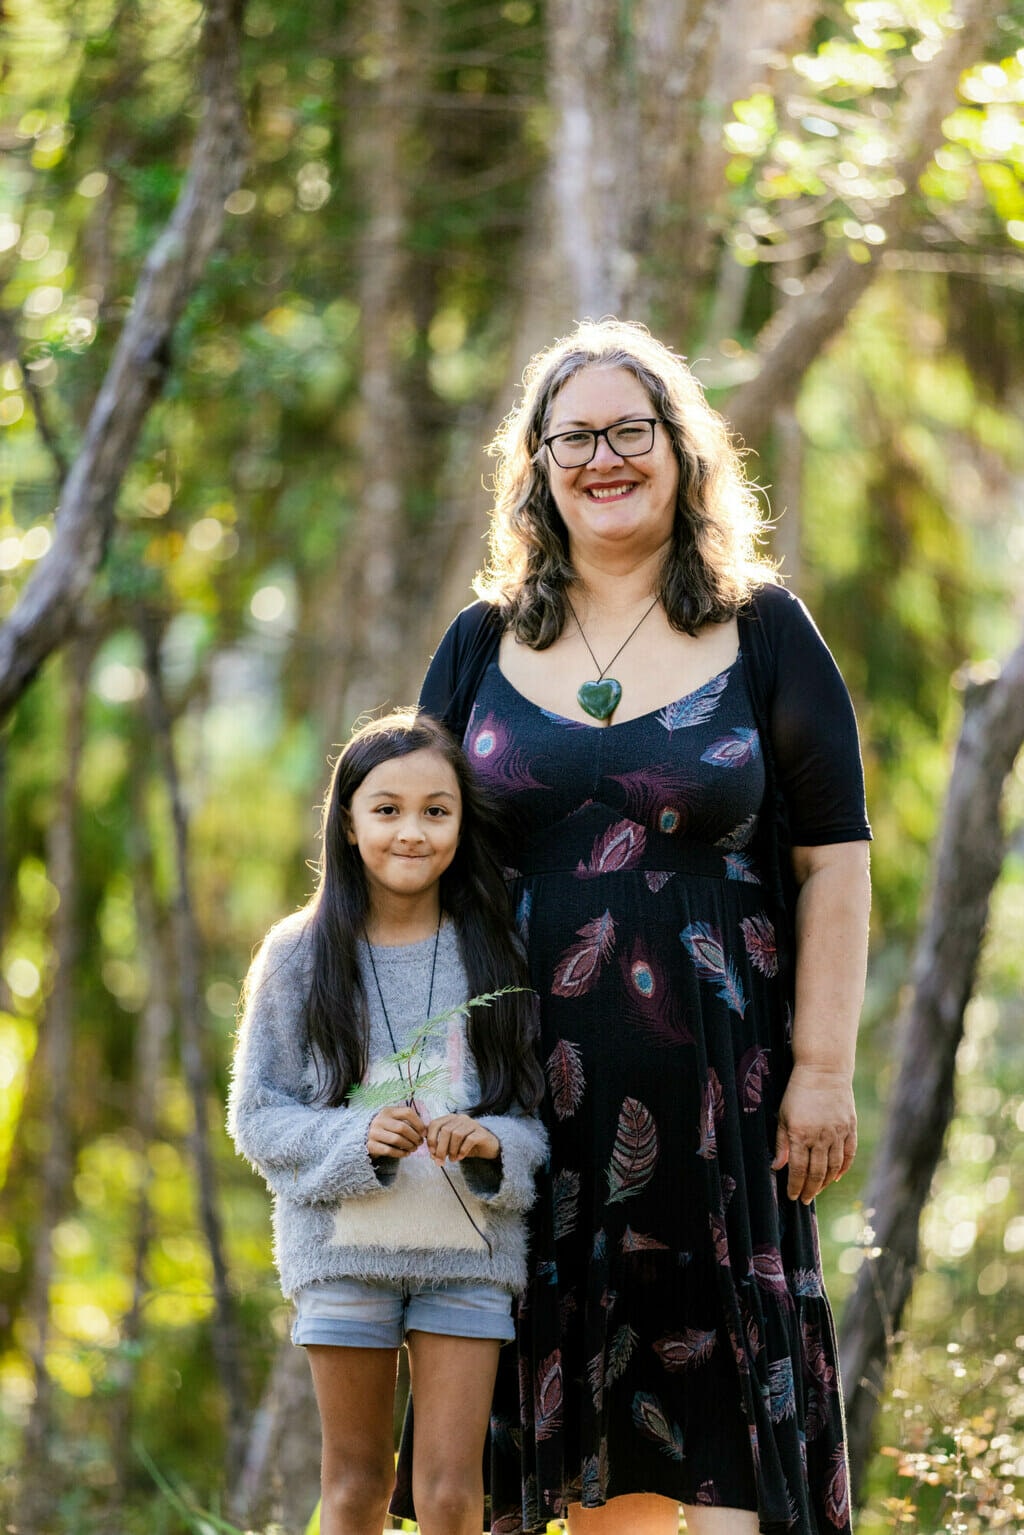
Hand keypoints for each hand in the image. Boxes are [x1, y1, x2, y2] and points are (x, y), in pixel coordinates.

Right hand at [368, 1104, 427, 1158]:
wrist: (365, 1138)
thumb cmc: (385, 1129)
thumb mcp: (394, 1120)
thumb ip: (407, 1122)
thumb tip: (425, 1130)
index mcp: (387, 1111)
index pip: (407, 1112)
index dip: (418, 1123)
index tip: (424, 1133)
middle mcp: (379, 1120)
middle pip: (402, 1128)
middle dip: (414, 1137)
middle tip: (419, 1143)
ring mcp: (373, 1132)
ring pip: (396, 1139)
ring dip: (408, 1145)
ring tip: (414, 1148)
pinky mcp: (371, 1145)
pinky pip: (389, 1150)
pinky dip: (400, 1153)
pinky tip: (406, 1154)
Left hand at [426, 1114, 499, 1164]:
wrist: (488, 1147)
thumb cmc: (466, 1145)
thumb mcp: (451, 1145)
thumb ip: (441, 1147)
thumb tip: (432, 1156)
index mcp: (451, 1118)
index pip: (435, 1123)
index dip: (431, 1138)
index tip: (431, 1152)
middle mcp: (461, 1118)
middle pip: (445, 1130)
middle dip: (441, 1148)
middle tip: (440, 1161)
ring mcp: (472, 1123)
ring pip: (457, 1134)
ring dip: (452, 1150)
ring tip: (452, 1159)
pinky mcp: (481, 1132)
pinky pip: (469, 1140)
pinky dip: (462, 1150)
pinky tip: (460, 1157)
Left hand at [771, 1064, 856, 1203]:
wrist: (824, 1070)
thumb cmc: (798, 1091)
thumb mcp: (783, 1115)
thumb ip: (781, 1142)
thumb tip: (777, 1167)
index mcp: (800, 1134)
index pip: (797, 1169)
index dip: (794, 1186)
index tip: (792, 1196)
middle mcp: (820, 1137)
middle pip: (816, 1172)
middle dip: (809, 1189)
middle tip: (804, 1200)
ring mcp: (837, 1133)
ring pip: (833, 1167)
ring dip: (825, 1182)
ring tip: (817, 1190)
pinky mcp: (850, 1128)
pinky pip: (848, 1154)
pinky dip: (843, 1168)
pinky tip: (836, 1177)